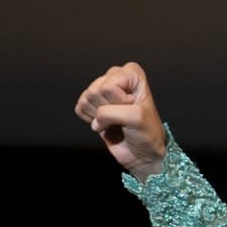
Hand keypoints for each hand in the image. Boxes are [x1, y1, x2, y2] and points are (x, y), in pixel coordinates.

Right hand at [73, 61, 166, 180]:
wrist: (144, 153)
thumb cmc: (147, 133)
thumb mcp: (136, 118)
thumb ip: (112, 112)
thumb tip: (95, 120)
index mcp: (131, 73)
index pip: (109, 85)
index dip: (120, 102)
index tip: (132, 108)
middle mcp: (116, 77)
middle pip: (95, 90)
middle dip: (108, 109)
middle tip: (123, 117)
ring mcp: (102, 90)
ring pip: (86, 98)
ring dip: (100, 117)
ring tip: (116, 121)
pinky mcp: (91, 105)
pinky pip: (79, 108)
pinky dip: (91, 120)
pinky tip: (106, 124)